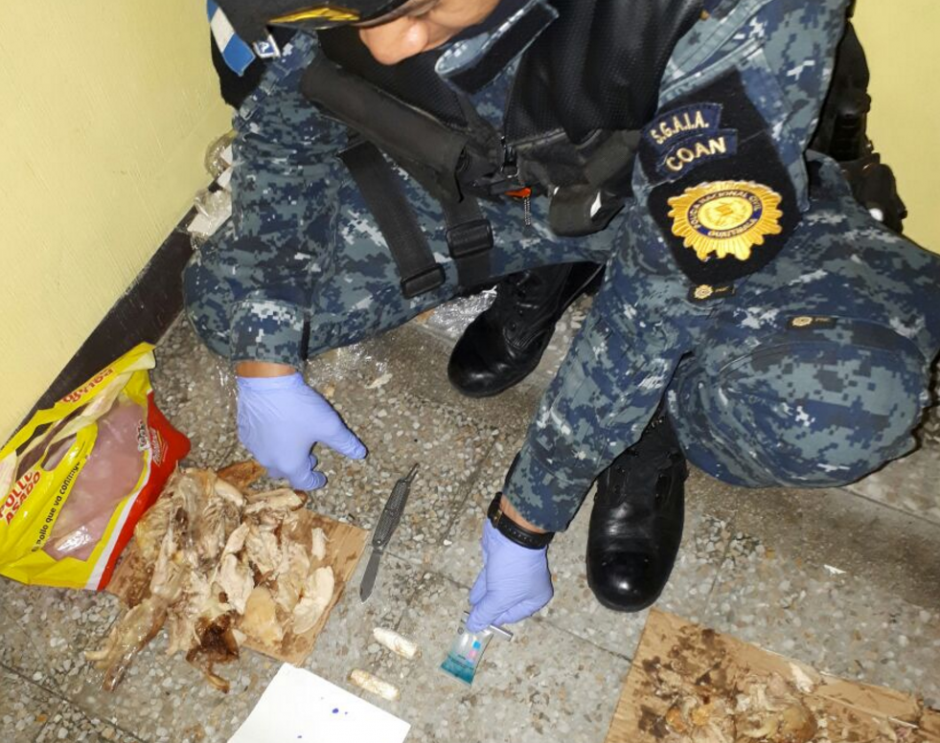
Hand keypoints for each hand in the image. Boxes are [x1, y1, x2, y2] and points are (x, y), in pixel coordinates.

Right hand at [236, 372, 365, 489]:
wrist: (266, 383)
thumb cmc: (300, 408)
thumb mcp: (328, 425)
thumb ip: (345, 442)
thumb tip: (360, 454)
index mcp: (290, 464)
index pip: (303, 482)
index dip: (315, 481)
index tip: (322, 478)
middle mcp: (269, 460)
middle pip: (284, 472)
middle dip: (298, 467)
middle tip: (310, 456)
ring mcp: (253, 447)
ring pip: (269, 458)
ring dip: (283, 455)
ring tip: (294, 442)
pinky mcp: (243, 432)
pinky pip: (258, 444)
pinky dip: (269, 442)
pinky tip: (276, 430)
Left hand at [466, 520, 552, 631]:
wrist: (511, 535)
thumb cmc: (513, 571)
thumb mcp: (500, 597)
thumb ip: (486, 613)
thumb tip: (473, 628)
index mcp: (535, 597)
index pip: (514, 615)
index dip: (496, 619)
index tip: (480, 625)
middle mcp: (527, 586)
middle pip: (505, 603)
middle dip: (489, 610)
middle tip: (474, 620)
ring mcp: (513, 573)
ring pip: (496, 590)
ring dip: (484, 600)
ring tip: (471, 610)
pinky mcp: (500, 562)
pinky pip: (490, 580)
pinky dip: (482, 589)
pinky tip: (473, 597)